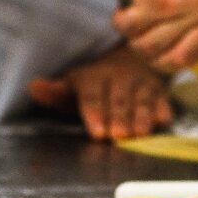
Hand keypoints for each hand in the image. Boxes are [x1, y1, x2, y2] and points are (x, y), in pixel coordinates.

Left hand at [29, 46, 172, 139]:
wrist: (131, 60)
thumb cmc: (96, 84)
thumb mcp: (74, 86)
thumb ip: (55, 93)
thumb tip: (33, 87)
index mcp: (93, 77)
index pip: (92, 94)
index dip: (94, 112)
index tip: (97, 132)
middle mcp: (118, 77)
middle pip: (118, 99)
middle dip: (118, 117)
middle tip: (118, 136)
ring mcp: (141, 83)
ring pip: (141, 100)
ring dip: (141, 116)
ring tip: (140, 134)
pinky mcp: (160, 91)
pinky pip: (163, 100)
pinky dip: (163, 110)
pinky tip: (162, 120)